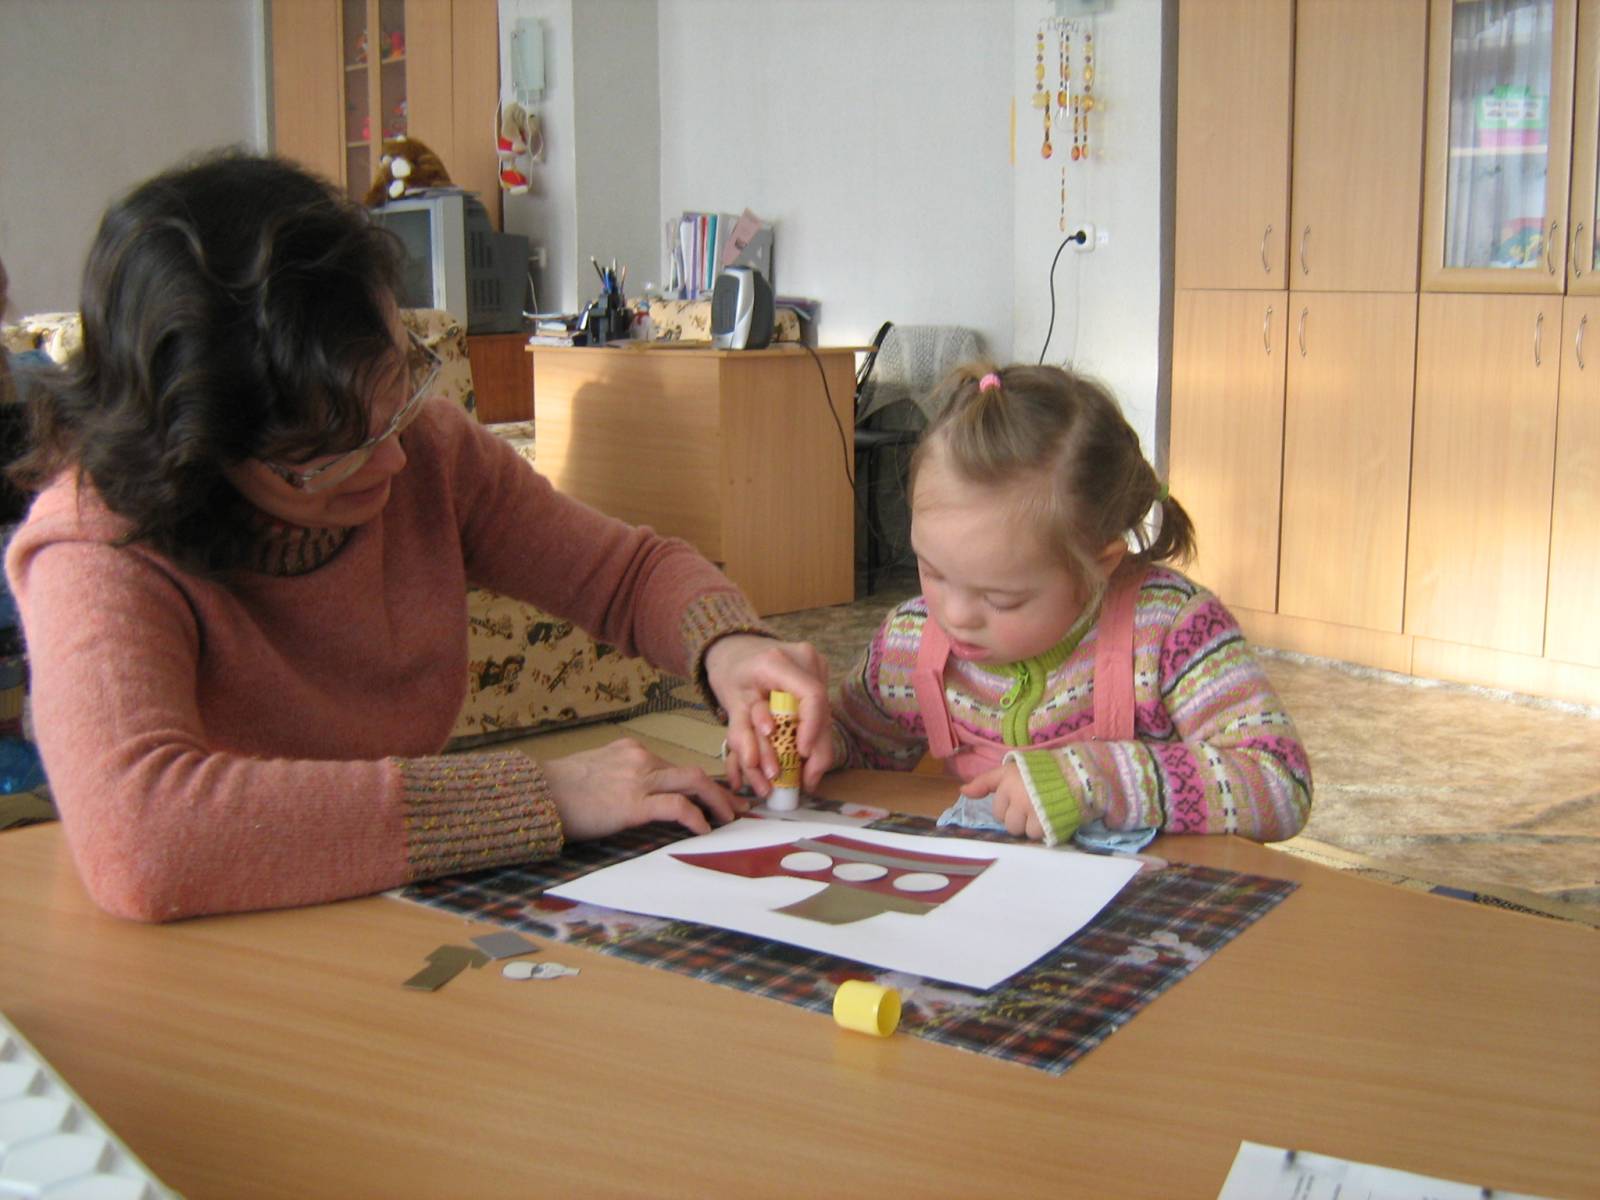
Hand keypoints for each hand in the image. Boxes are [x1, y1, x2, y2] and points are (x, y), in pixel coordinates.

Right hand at [541, 737, 743, 840]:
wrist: (538, 794)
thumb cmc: (560, 790)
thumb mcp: (595, 772)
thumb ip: (621, 777)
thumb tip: (638, 797)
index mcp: (631, 751)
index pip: (674, 766)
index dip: (699, 783)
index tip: (716, 795)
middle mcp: (640, 759)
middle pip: (692, 771)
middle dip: (720, 790)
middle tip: (738, 807)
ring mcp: (639, 779)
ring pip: (693, 782)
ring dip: (718, 801)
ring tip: (729, 819)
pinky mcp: (633, 803)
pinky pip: (676, 807)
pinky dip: (695, 817)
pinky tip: (703, 830)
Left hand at [703, 634, 834, 797]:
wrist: (735, 649)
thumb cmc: (731, 674)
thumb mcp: (731, 703)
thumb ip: (743, 734)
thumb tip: (758, 768)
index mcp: (777, 662)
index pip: (810, 695)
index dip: (811, 728)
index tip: (802, 756)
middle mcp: (803, 658)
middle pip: (822, 709)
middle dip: (816, 752)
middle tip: (806, 782)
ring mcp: (815, 664)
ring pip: (825, 713)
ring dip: (816, 748)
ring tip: (806, 777)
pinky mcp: (819, 674)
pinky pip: (820, 709)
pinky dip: (812, 734)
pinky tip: (806, 757)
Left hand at [961, 762, 1042, 840]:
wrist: (1078, 773)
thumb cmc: (1042, 771)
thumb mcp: (1011, 770)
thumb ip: (985, 782)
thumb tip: (962, 791)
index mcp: (1008, 780)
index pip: (997, 810)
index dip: (1009, 807)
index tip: (1021, 799)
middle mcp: (1018, 796)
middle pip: (1008, 824)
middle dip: (1018, 819)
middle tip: (1032, 808)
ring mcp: (1033, 810)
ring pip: (1021, 832)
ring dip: (1030, 827)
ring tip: (1041, 814)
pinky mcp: (1048, 822)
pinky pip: (1037, 836)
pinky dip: (1043, 831)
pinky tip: (1050, 819)